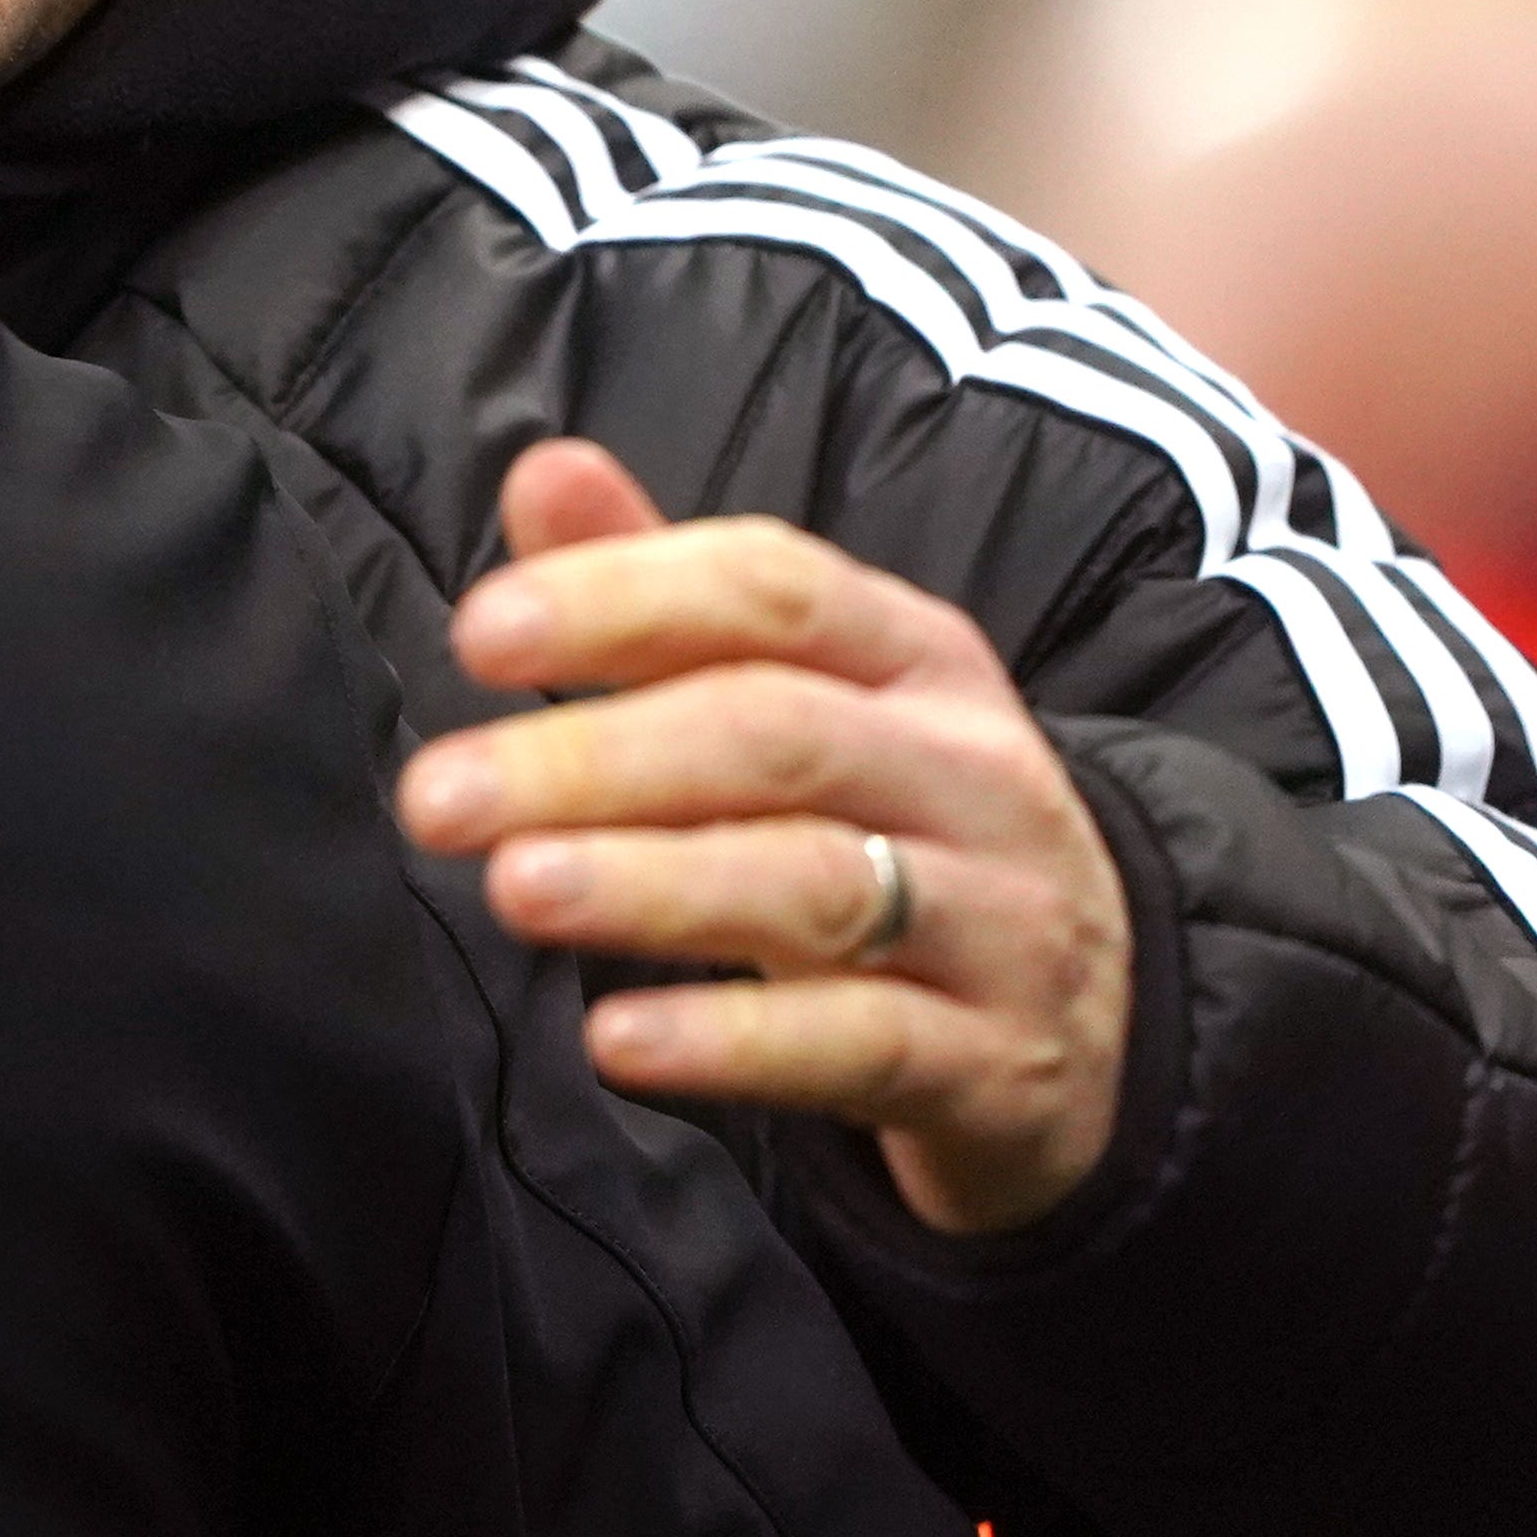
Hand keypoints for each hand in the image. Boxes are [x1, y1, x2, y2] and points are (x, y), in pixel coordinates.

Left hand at [392, 438, 1133, 1235]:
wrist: (1098, 1025)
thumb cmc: (894, 827)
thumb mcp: (806, 699)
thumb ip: (665, 597)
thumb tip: (542, 472)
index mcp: (915, 656)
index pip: (771, 590)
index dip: (622, 598)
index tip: (477, 633)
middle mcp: (969, 771)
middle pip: (777, 736)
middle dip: (595, 757)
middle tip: (438, 796)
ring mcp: (999, 920)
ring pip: (816, 885)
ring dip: (650, 887)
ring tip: (514, 889)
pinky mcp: (998, 1064)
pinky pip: (861, 1044)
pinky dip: (733, 1040)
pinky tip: (617, 1040)